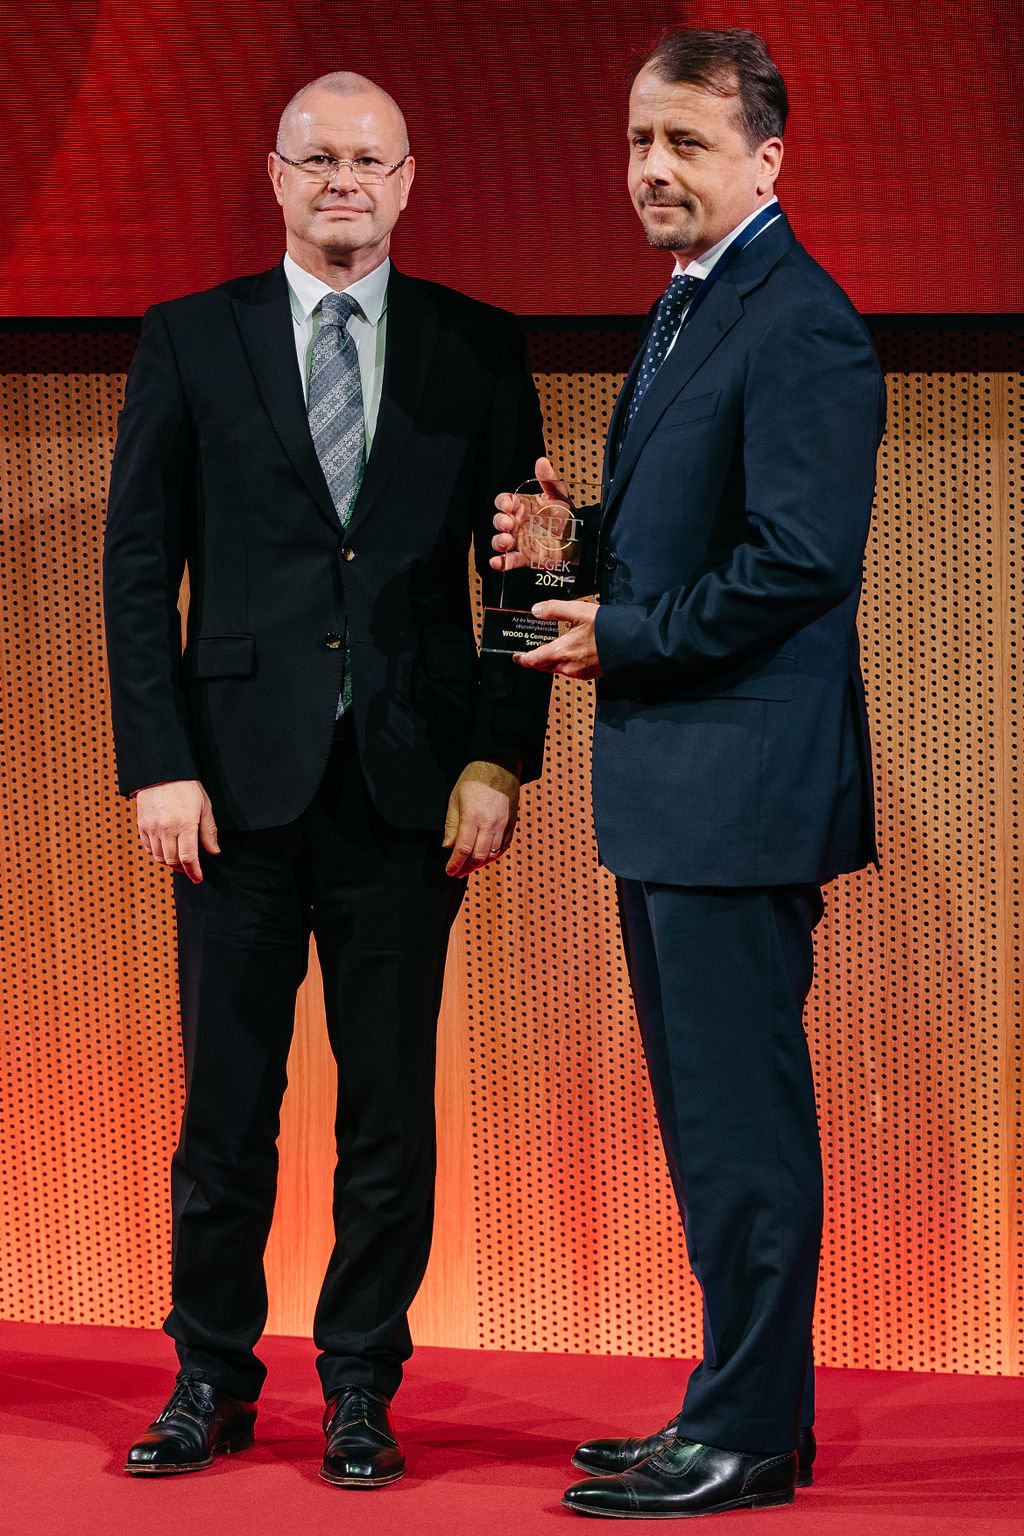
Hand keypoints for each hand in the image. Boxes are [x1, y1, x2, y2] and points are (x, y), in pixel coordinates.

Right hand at [134, 779, 219, 883]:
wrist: (161, 772)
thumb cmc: (186, 787)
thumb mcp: (204, 806)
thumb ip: (208, 831)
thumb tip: (213, 851)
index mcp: (185, 824)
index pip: (188, 857)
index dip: (194, 871)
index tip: (198, 878)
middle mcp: (166, 828)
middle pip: (173, 861)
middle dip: (183, 870)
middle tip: (190, 870)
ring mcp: (152, 828)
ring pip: (159, 857)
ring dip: (170, 863)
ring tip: (179, 861)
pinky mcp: (142, 825)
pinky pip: (148, 848)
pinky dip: (157, 854)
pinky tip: (165, 850)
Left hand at [442, 759, 520, 875]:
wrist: (499, 764)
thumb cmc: (474, 779)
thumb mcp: (455, 799)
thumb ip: (452, 825)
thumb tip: (448, 847)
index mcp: (472, 816)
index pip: (463, 849)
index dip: (455, 864)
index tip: (449, 871)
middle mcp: (490, 823)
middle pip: (479, 856)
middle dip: (466, 868)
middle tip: (458, 872)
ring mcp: (503, 824)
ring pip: (493, 855)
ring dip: (480, 864)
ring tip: (470, 867)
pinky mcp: (512, 823)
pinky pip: (504, 847)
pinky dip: (494, 856)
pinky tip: (485, 857)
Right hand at [491, 455, 567, 572]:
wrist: (579, 539)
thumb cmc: (566, 516)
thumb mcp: (559, 495)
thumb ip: (549, 479)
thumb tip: (542, 462)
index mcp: (522, 506)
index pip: (504, 502)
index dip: (503, 503)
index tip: (508, 505)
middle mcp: (517, 523)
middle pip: (499, 520)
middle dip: (500, 521)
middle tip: (508, 524)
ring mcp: (519, 541)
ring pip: (499, 541)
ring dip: (498, 541)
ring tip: (507, 541)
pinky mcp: (523, 557)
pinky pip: (508, 561)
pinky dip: (500, 562)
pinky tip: (496, 562)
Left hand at [512, 599, 602, 678]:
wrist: (632, 643)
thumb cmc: (607, 628)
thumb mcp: (578, 611)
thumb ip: (554, 609)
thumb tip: (536, 610)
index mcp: (561, 652)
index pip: (534, 661)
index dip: (523, 660)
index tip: (517, 658)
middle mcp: (568, 667)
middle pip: (544, 667)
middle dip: (536, 661)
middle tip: (530, 653)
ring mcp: (580, 672)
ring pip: (558, 669)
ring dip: (552, 661)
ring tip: (552, 649)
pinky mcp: (590, 674)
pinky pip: (572, 670)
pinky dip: (566, 663)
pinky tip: (572, 652)